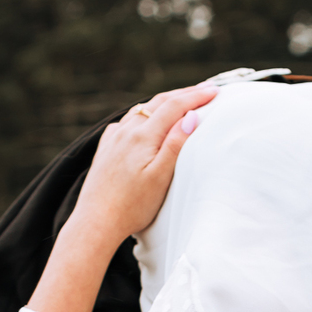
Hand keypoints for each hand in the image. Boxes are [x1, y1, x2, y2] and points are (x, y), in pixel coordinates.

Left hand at [71, 85, 217, 243]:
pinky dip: (142, 115)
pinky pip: (126, 123)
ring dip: (163, 103)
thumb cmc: (132, 206)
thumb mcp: (160, 178)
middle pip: (158, 103)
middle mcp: (126, 131)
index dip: (197, 97)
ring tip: (179, 101)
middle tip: (204, 90)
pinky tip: (143, 120)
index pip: (175, 106)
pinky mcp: (106, 148)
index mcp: (143, 136)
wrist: (96, 222)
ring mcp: (114, 138)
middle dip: (183, 94)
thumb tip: (190, 116)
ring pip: (142, 110)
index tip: (215, 91)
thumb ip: (176, 145)